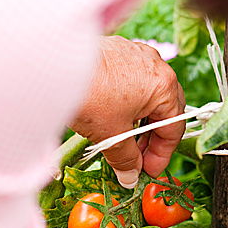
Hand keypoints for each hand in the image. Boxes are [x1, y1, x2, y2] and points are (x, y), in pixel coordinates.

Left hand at [72, 36, 184, 187]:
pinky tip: (109, 116)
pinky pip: (130, 81)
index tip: (148, 171)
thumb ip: (127, 160)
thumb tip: (130, 177)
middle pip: (164, 109)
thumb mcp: (112, 136)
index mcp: (164, 86)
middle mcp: (155, 65)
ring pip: (147, 94)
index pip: (173, 128)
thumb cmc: (90, 97)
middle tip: (136, 158)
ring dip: (138, 120)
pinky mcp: (117, 50)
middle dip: (151, 138)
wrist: (54, 66)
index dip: (161, 155)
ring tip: (120, 139)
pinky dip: (125, 102)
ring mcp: (136, 54)